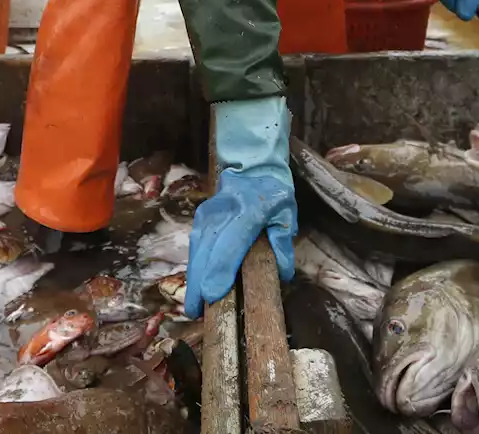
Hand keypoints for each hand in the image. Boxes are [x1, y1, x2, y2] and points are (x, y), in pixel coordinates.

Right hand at [182, 95, 296, 318]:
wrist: (252, 167)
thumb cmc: (273, 194)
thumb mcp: (286, 214)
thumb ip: (283, 241)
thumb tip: (282, 274)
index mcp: (248, 211)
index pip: (232, 243)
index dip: (221, 270)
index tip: (213, 295)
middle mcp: (223, 212)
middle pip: (208, 250)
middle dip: (200, 281)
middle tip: (196, 312)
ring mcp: (208, 214)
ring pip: (197, 249)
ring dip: (194, 277)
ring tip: (192, 306)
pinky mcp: (200, 218)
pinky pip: (195, 246)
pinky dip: (194, 267)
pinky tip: (194, 286)